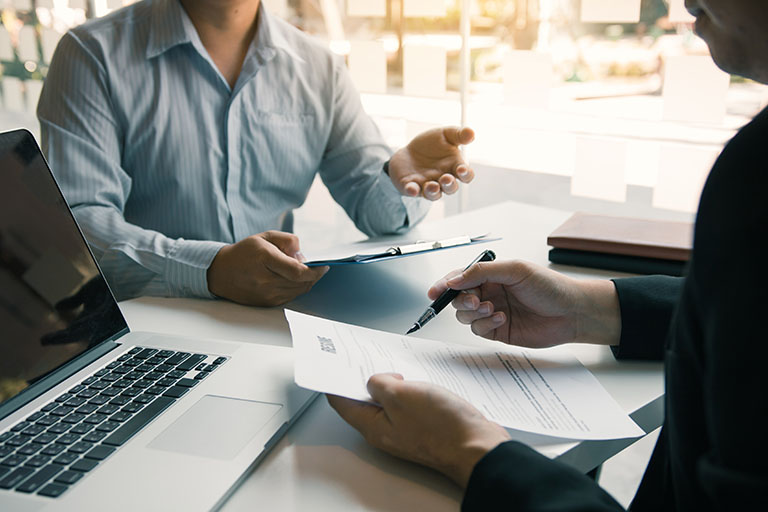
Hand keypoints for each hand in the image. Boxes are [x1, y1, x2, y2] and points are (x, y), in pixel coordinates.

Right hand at [207, 231, 328, 306]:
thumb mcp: (266, 237)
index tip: (324, 266)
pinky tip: (292, 280)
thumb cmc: (244, 252)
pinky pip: (289, 297)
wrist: (221, 272)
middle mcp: (265, 280)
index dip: (316, 271)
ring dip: (306, 282)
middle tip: (317, 267)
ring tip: (304, 272)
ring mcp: (265, 294)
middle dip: (313, 275)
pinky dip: (296, 289)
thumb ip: (288, 241)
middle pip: (301, 283)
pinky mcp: (266, 303)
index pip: (299, 271)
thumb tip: (303, 256)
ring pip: (298, 291)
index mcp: (265, 259)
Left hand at [327, 374, 509, 487]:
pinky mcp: (425, 428)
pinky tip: (417, 381)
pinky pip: (410, 407)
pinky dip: (409, 391)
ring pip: (390, 404)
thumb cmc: (442, 427)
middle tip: (365, 358)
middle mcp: (387, 432)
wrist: (477, 447)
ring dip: (390, 384)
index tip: (334, 363)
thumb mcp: (401, 395)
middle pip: (365, 403)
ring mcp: (406, 431)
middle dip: (364, 379)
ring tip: (394, 367)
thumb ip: (380, 384)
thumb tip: (376, 379)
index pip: (342, 402)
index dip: (336, 380)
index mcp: (373, 426)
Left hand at [388, 126, 474, 200]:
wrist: (408, 151)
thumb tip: (471, 133)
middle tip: (446, 178)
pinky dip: (413, 191)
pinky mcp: (411, 186)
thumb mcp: (446, 135)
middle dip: (449, 185)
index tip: (462, 169)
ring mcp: (427, 185)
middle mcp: (442, 180)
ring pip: (433, 194)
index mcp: (454, 167)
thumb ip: (459, 134)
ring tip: (432, 186)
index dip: (466, 174)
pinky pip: (413, 191)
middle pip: (450, 188)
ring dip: (433, 192)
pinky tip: (411, 188)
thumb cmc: (431, 145)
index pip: (466, 175)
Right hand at [428, 260, 620, 347]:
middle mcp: (489, 293)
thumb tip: (456, 278)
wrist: (573, 312)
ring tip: (492, 309)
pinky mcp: (499, 331)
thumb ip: (482, 272)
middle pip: (458, 299)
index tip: (435, 292)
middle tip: (474, 302)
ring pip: (465, 317)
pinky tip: (502, 318)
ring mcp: (493, 313)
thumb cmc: (550, 286)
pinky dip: (486, 325)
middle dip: (461, 301)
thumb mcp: (515, 270)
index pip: (460, 278)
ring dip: (474, 314)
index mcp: (491, 275)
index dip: (445, 285)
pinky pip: (479, 331)